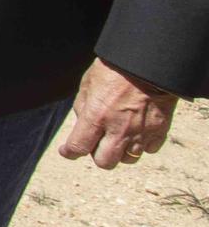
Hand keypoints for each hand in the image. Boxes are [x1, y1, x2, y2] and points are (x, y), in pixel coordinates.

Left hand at [60, 60, 177, 168]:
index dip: (70, 152)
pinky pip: (148, 150)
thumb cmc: (114, 70)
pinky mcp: (159, 131)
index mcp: (96, 116)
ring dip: (121, 152)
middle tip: (97, 143)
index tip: (68, 151)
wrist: (148, 64)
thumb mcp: (88, 84)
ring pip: (128, 159)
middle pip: (105, 162)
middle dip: (98, 155)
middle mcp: (118, 129)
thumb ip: (83, 107)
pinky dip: (142, 145)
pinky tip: (137, 132)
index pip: (78, 147)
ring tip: (119, 136)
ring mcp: (141, 133)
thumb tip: (81, 126)